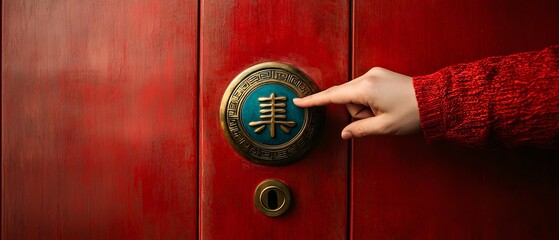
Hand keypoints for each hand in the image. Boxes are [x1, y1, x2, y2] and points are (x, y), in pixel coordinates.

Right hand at [293, 67, 420, 138]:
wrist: (436, 100)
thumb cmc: (411, 114)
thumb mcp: (384, 127)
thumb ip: (359, 130)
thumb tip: (344, 134)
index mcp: (365, 88)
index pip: (332, 96)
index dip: (314, 101)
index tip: (298, 101)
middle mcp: (367, 76)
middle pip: (346, 98)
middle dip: (357, 112)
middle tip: (377, 119)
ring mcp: (374, 73)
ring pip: (356, 96)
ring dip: (365, 108)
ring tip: (385, 113)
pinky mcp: (380, 75)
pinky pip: (365, 90)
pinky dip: (370, 102)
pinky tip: (385, 106)